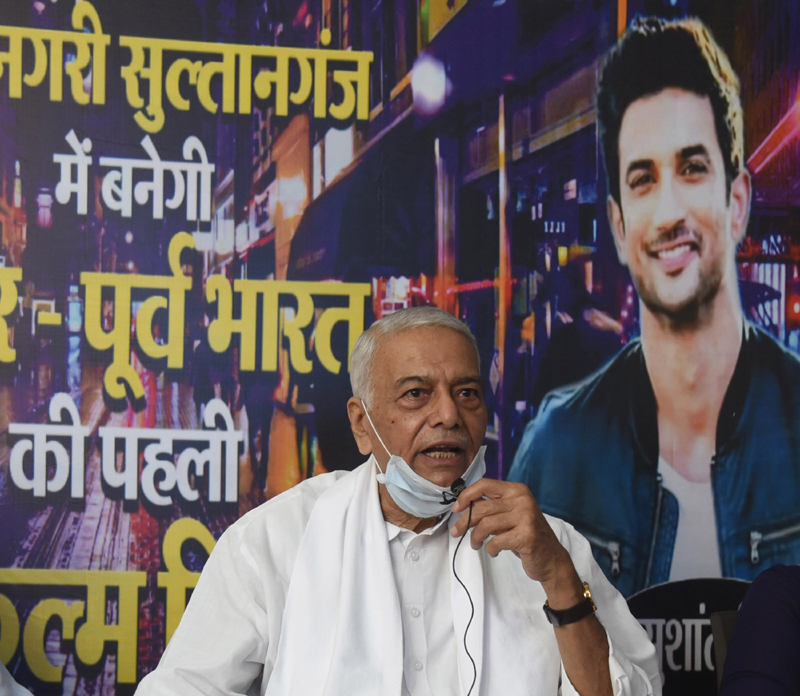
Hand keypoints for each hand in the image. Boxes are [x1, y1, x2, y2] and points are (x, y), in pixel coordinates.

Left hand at [450, 480, 582, 607]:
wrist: (552, 559)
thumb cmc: (526, 535)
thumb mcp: (510, 515)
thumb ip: (492, 507)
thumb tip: (464, 505)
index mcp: (517, 490)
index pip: (484, 484)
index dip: (466, 495)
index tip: (456, 508)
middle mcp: (522, 500)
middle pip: (481, 507)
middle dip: (464, 522)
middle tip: (456, 532)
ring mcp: (526, 517)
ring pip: (486, 525)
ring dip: (475, 537)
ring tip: (476, 544)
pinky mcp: (526, 536)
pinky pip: (496, 541)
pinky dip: (490, 549)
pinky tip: (494, 551)